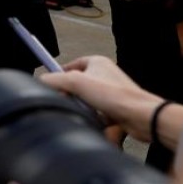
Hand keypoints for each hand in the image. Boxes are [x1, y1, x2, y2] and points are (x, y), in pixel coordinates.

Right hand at [39, 55, 161, 141]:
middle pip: (76, 84)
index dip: (60, 73)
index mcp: (97, 62)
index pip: (71, 64)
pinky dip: (94, 118)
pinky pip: (96, 112)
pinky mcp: (115, 108)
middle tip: (68, 101)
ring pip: (85, 100)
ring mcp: (111, 92)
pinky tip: (97, 120)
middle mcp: (104, 75)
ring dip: (83, 108)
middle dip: (71, 95)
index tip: (51, 83)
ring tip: (86, 112)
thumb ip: (54, 80)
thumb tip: (41, 81)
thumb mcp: (75, 82)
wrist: (141, 116)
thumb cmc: (114, 95)